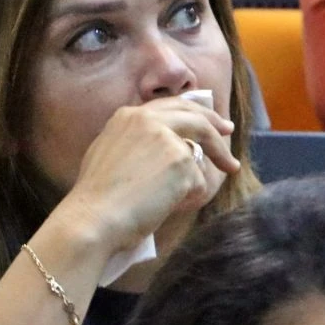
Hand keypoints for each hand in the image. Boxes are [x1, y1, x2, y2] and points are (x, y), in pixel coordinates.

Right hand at [51, 97, 240, 255]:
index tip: (212, 121)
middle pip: (195, 116)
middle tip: (230, 132)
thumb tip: (167, 144)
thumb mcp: (111, 153)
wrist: (94, 217)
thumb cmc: (99, 197)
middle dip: (216, 125)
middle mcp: (148, 119)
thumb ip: (137, 140)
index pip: (172, 106)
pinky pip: (199, 181)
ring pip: (201, 150)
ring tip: (217, 177)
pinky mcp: (181, 161)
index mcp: (129, 116)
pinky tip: (168, 206)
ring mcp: (166, 138)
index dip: (195, 112)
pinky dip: (190, 196)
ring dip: (213, 163)